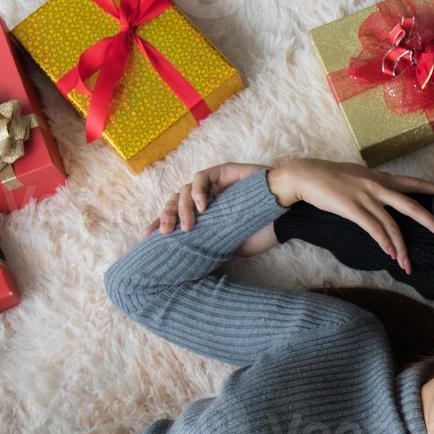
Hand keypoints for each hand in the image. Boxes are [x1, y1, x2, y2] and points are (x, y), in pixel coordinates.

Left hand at [144, 162, 279, 256]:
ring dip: (182, 209)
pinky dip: (198, 191)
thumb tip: (193, 261)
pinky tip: (202, 207)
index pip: (178, 215)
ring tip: (188, 226)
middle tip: (166, 233)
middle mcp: (207, 196)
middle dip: (168, 217)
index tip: (147, 237)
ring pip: (184, 190)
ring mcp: (214, 183)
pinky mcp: (222, 171)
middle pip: (175, 201)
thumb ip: (213, 246)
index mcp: (207, 214)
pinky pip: (202, 178)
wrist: (286, 213)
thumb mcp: (234, 245)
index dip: (161, 223)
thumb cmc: (264, 230)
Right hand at [265, 157, 433, 274]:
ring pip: (392, 225)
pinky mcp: (352, 208)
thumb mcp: (358, 177)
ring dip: (401, 247)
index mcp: (381, 178)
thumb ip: (374, 186)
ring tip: (407, 264)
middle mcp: (378, 185)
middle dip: (433, 222)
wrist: (305, 174)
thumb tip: (384, 195)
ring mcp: (366, 196)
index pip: (413, 183)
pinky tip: (391, 254)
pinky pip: (373, 229)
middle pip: (412, 206)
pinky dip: (384, 243)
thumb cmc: (330, 178)